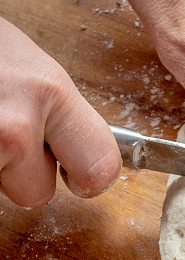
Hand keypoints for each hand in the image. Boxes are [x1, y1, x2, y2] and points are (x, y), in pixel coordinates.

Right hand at [0, 17, 120, 206]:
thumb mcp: (28, 65)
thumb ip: (56, 109)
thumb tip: (77, 146)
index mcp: (49, 91)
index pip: (99, 167)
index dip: (88, 178)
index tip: (78, 176)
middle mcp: (14, 122)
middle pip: (38, 193)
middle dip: (24, 175)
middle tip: (7, 140)